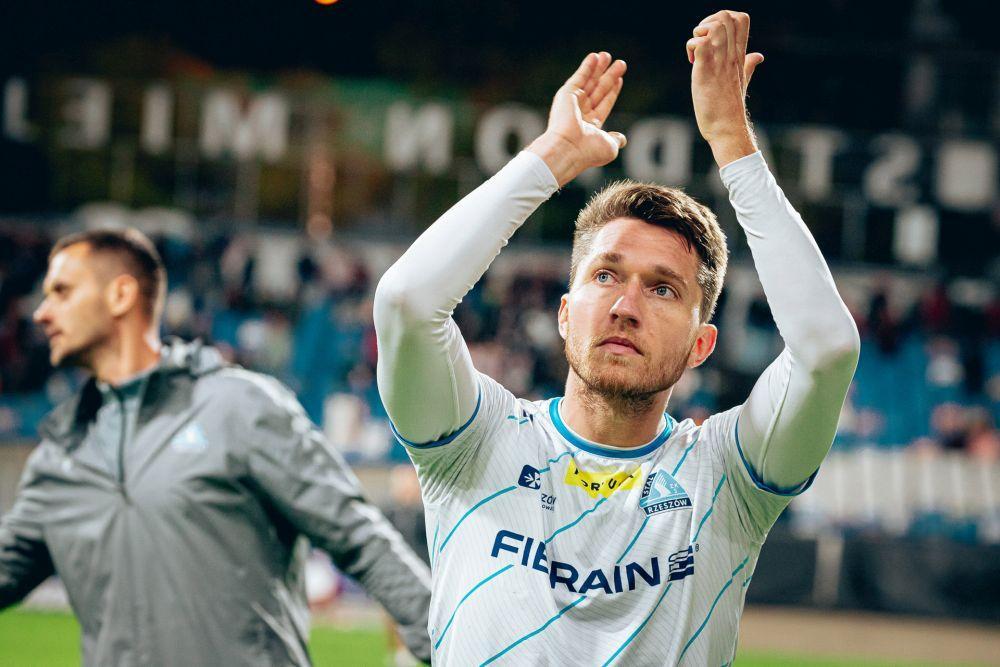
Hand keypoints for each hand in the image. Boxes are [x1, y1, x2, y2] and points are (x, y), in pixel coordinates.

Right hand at [527, 52, 626, 186]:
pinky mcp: (566, 95)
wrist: (568, 149)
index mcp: (590, 126)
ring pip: (589, 82)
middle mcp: (581, 114)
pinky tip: (594, 57)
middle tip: (620, 63)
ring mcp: (573, 103)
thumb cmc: (588, 152)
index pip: (604, 104)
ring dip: (598, 68)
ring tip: (607, 55)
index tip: (619, 79)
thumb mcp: (609, 146)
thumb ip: (616, 139)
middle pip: (599, 90)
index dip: (612, 91)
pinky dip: (586, 67)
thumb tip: (622, 139)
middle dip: (608, 76)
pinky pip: (579, 77)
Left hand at [687, 10, 763, 166]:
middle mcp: (731, 55)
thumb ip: (748, 66)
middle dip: (707, 22)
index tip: (712, 36)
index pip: (741, 19)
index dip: (723, 18)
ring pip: (714, 26)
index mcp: (739, 55)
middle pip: (726, 17)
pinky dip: (691, 47)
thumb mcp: (742, 81)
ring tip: (696, 53)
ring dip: (699, 33)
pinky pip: (700, 45)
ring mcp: (720, 63)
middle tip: (701, 43)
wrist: (727, 129)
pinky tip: (692, 62)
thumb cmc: (731, 108)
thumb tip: (758, 56)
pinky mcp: (706, 72)